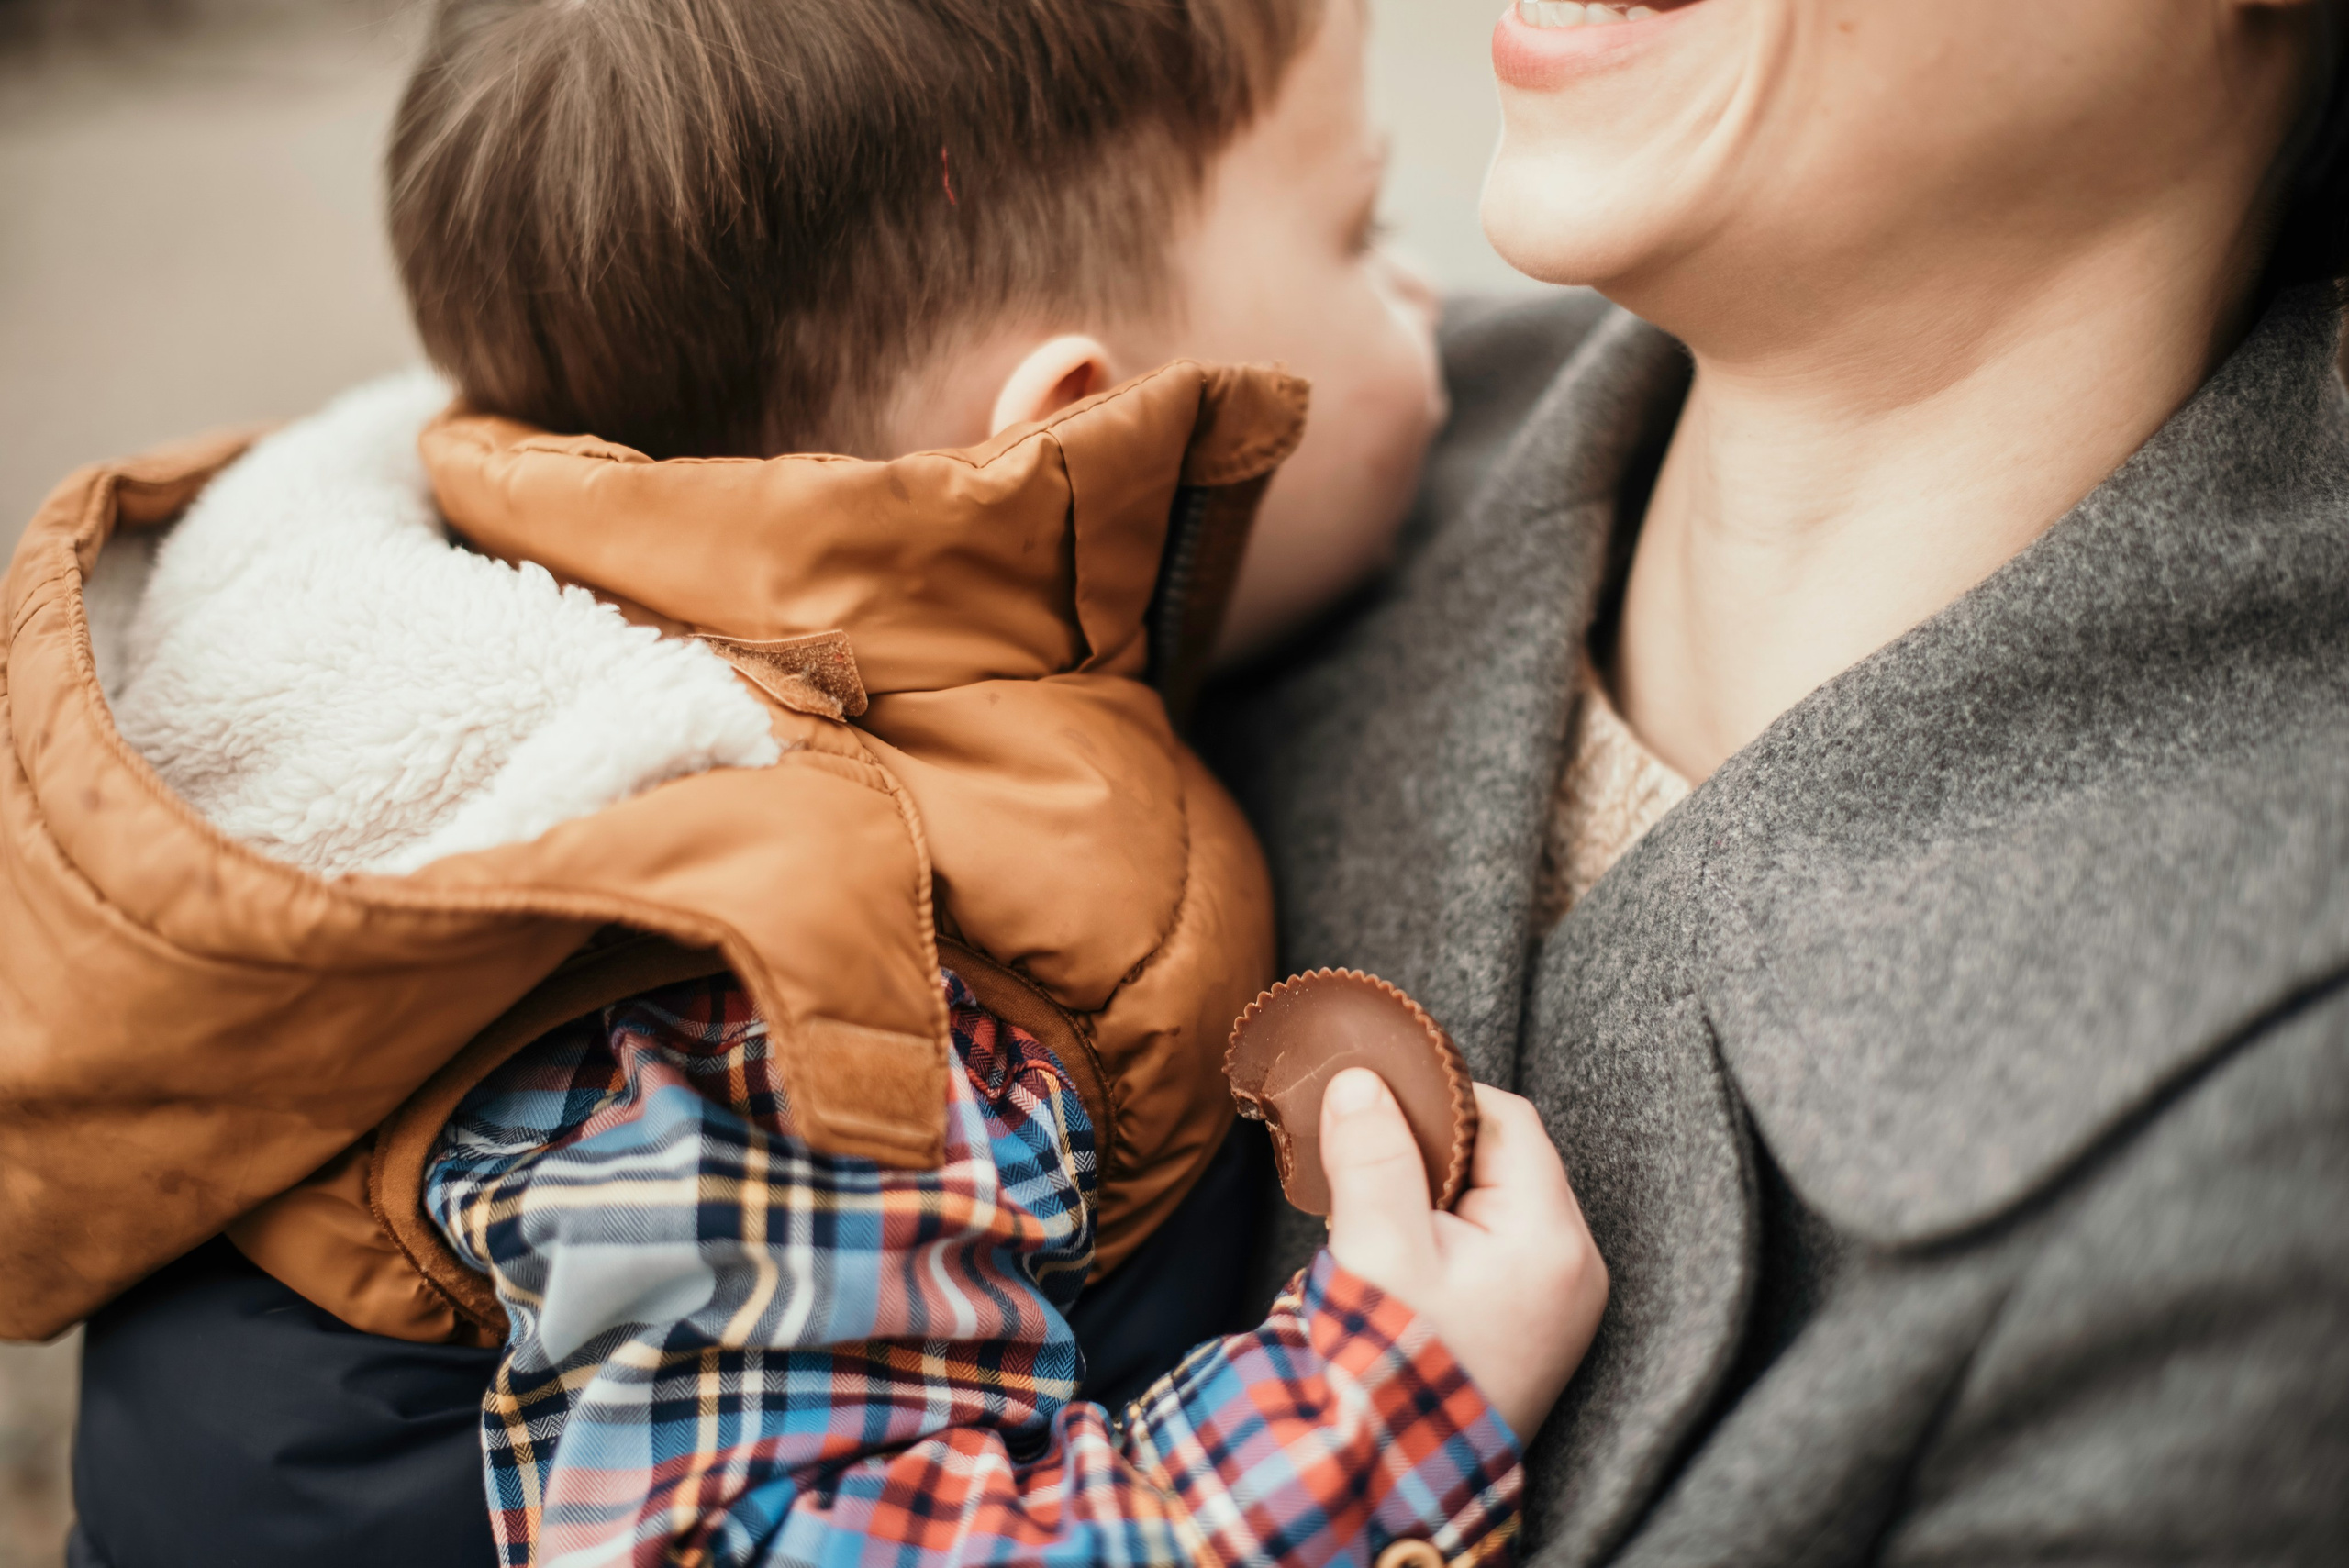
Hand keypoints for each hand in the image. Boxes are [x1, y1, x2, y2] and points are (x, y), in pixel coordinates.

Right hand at [1319, 1069, 1605, 1441]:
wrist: (1394, 1481)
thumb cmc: (1394, 1371)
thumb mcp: (1377, 1248)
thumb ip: (1372, 1155)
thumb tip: (1362, 1081)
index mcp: (1552, 1238)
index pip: (1509, 1120)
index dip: (1441, 1100)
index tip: (1379, 1105)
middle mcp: (1576, 1268)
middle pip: (1507, 1161)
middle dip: (1434, 1152)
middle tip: (1369, 1165)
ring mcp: (1562, 1304)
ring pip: (1497, 1205)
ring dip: (1436, 1197)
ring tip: (1382, 1218)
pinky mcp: (1538, 1328)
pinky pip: (1500, 1250)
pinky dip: (1451, 1236)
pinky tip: (1405, 1256)